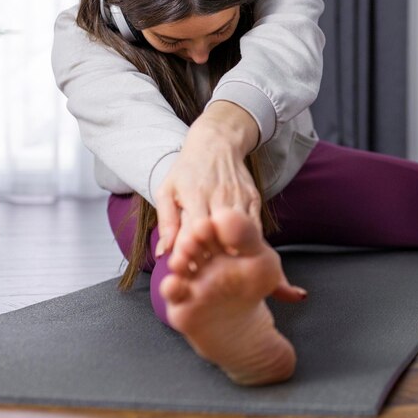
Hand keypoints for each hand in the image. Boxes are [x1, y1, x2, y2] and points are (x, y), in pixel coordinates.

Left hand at [154, 101, 260, 257]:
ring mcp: (240, 198)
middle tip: (205, 274)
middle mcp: (220, 197)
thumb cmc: (188, 169)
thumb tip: (163, 252)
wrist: (217, 143)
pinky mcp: (254, 198)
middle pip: (219, 237)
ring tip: (222, 265)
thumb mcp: (167, 190)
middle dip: (213, 258)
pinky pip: (254, 227)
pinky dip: (247, 241)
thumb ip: (166, 222)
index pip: (195, 234)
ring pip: (240, 234)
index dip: (191, 255)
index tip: (187, 270)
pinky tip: (238, 250)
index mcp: (196, 196)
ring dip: (232, 252)